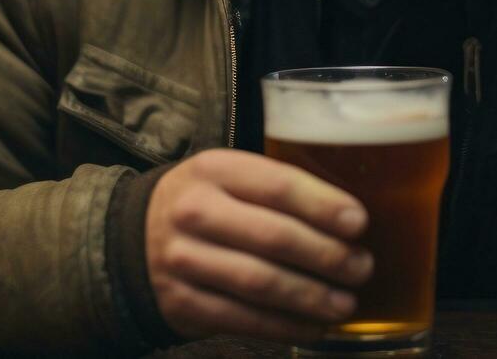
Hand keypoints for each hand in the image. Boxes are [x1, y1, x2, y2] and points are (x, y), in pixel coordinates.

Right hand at [146, 148, 373, 342]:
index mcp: (214, 170)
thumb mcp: (230, 177)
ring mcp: (184, 260)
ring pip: (262, 283)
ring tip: (345, 303)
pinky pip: (243, 319)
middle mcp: (194, 212)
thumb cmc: (207, 204)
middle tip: (362, 267)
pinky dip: (285, 326)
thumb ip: (278, 189)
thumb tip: (350, 220)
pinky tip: (314, 326)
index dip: (325, 206)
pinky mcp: (182, 303)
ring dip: (312, 297)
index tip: (359, 223)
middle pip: (275, 238)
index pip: (279, 185)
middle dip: (328, 256)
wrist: (134, 238)